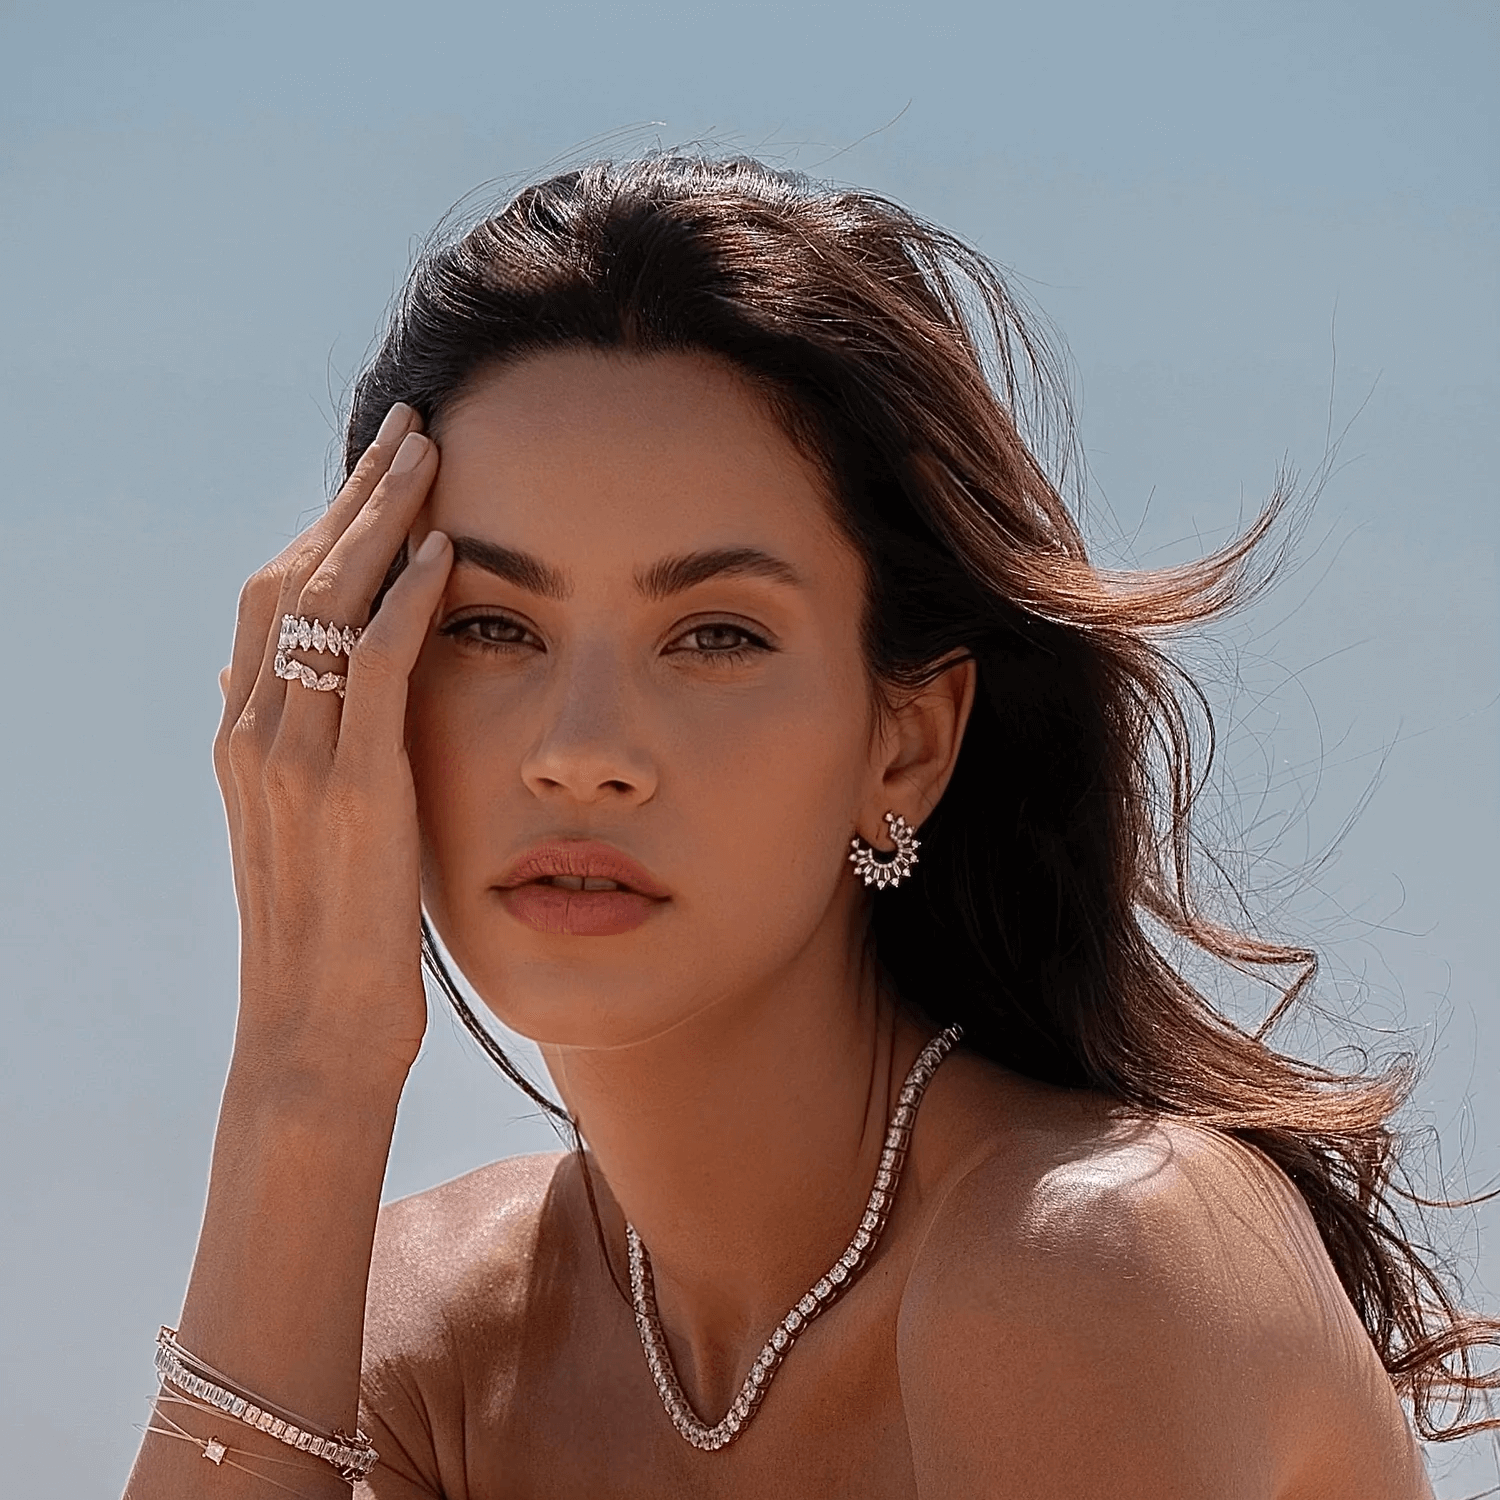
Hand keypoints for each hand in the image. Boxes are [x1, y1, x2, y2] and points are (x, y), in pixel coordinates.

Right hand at [213, 403, 451, 1087]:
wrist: (312, 1031)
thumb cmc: (328, 935)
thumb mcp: (299, 829)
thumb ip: (292, 748)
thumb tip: (274, 681)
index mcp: (246, 737)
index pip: (277, 597)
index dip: (325, 523)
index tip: (376, 472)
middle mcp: (256, 734)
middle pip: (296, 576)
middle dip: (354, 496)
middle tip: (408, 431)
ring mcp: (296, 761)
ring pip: (329, 605)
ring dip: (382, 520)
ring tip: (431, 459)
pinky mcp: (353, 792)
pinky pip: (374, 670)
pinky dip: (405, 603)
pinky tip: (444, 556)